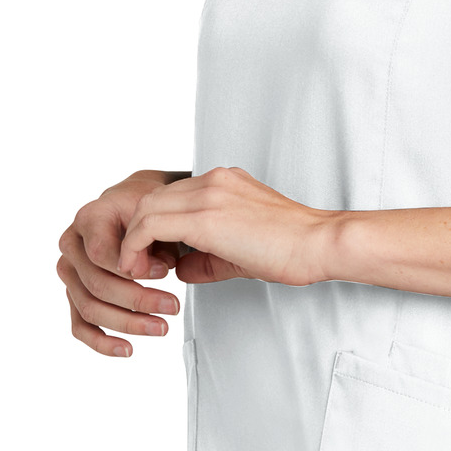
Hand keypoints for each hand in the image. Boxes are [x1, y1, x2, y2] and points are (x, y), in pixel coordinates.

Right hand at [57, 170, 183, 357]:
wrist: (130, 205)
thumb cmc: (141, 207)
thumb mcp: (153, 212)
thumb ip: (149, 238)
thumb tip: (153, 270)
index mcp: (88, 219)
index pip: (100, 253)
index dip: (132, 268)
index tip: (164, 273)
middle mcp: (72, 246)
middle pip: (98, 284)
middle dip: (138, 300)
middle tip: (172, 307)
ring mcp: (70, 272)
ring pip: (90, 308)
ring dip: (128, 323)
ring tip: (160, 327)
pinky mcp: (73, 294)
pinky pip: (80, 325)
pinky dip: (102, 341)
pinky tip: (127, 348)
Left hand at [117, 166, 338, 289]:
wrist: (318, 243)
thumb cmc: (293, 248)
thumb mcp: (241, 250)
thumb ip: (206, 257)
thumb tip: (181, 269)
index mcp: (224, 182)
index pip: (171, 196)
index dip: (153, 226)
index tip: (155, 255)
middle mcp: (213, 180)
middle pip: (151, 198)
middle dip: (136, 232)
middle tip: (137, 264)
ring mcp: (209, 193)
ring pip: (145, 208)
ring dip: (132, 241)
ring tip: (135, 269)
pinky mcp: (205, 215)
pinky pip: (150, 225)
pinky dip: (135, 246)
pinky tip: (140, 268)